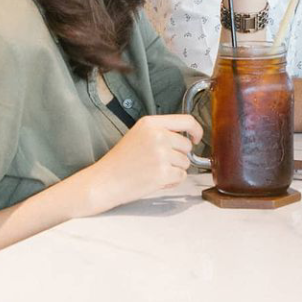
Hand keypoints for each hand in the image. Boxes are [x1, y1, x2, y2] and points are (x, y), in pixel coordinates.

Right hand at [73, 114, 202, 215]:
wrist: (105, 181)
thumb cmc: (121, 160)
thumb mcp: (139, 134)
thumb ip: (162, 131)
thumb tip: (188, 137)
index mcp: (151, 123)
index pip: (187, 120)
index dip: (196, 130)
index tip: (196, 138)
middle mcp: (158, 135)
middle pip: (187, 146)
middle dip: (178, 156)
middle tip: (159, 162)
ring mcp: (161, 154)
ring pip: (186, 163)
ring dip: (174, 169)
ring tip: (154, 171)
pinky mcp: (162, 173)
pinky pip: (181, 177)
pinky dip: (172, 181)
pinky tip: (155, 180)